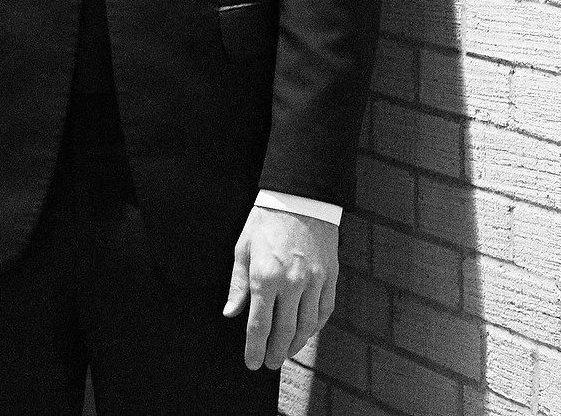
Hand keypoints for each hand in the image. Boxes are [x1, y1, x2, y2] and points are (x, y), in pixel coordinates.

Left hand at [222, 205, 337, 369]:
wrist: (300, 198)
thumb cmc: (266, 221)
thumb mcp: (243, 248)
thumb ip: (238, 284)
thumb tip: (230, 312)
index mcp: (264, 276)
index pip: (259, 325)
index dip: (254, 348)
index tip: (251, 362)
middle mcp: (291, 283)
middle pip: (284, 331)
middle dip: (274, 352)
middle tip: (268, 363)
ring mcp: (314, 281)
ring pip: (306, 326)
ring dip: (295, 344)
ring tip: (285, 353)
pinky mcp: (330, 277)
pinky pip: (324, 311)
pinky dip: (314, 327)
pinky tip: (305, 333)